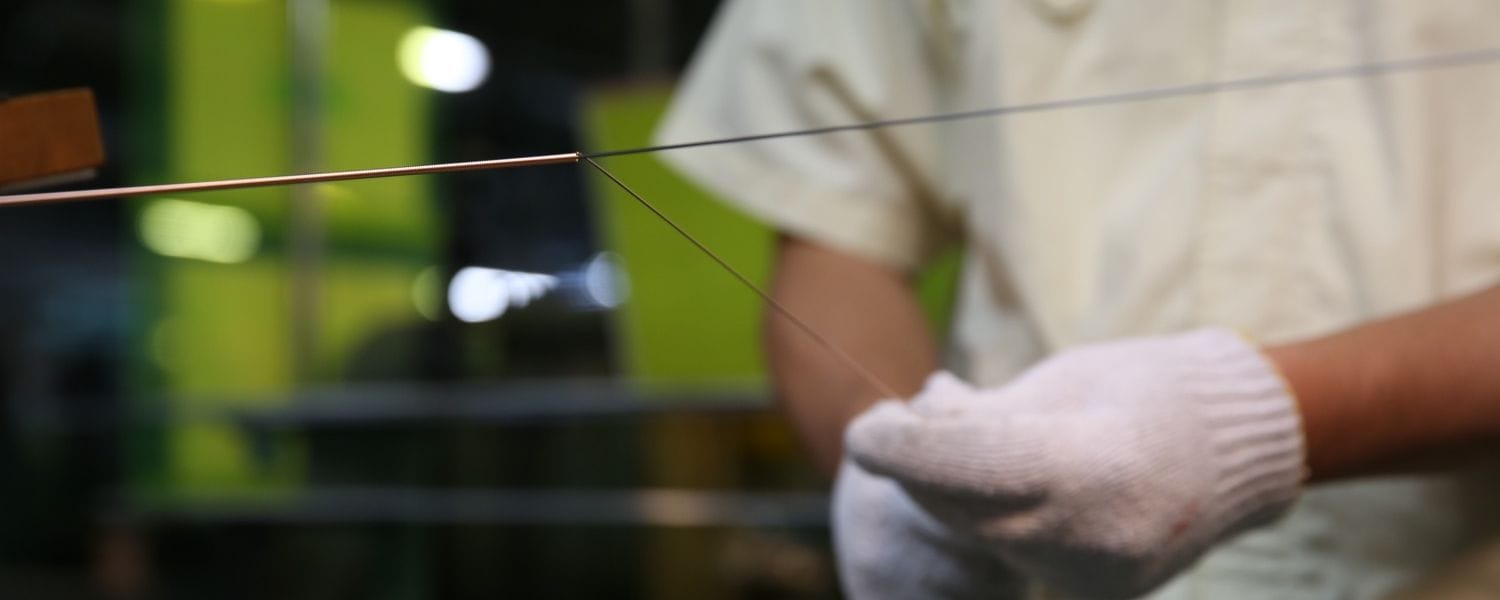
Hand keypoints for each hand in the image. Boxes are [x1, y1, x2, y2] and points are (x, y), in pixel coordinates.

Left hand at [845, 329, 1306, 598]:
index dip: (900, 448)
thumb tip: (911, 429)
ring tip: (961, 444)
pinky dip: (993, 520)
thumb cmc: (1148, 388)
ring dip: (949, 495)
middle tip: (893, 429)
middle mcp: (1095, 534)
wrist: (1243, 450)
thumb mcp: (1061, 381)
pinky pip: (1017, 556)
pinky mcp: (1099, 593)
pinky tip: (1002, 484)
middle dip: (916, 471)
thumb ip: (983, 416)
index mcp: (1092, 464)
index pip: (965, 463)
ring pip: (981, 538)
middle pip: (961, 509)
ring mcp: (1099, 575)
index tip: (861, 430)